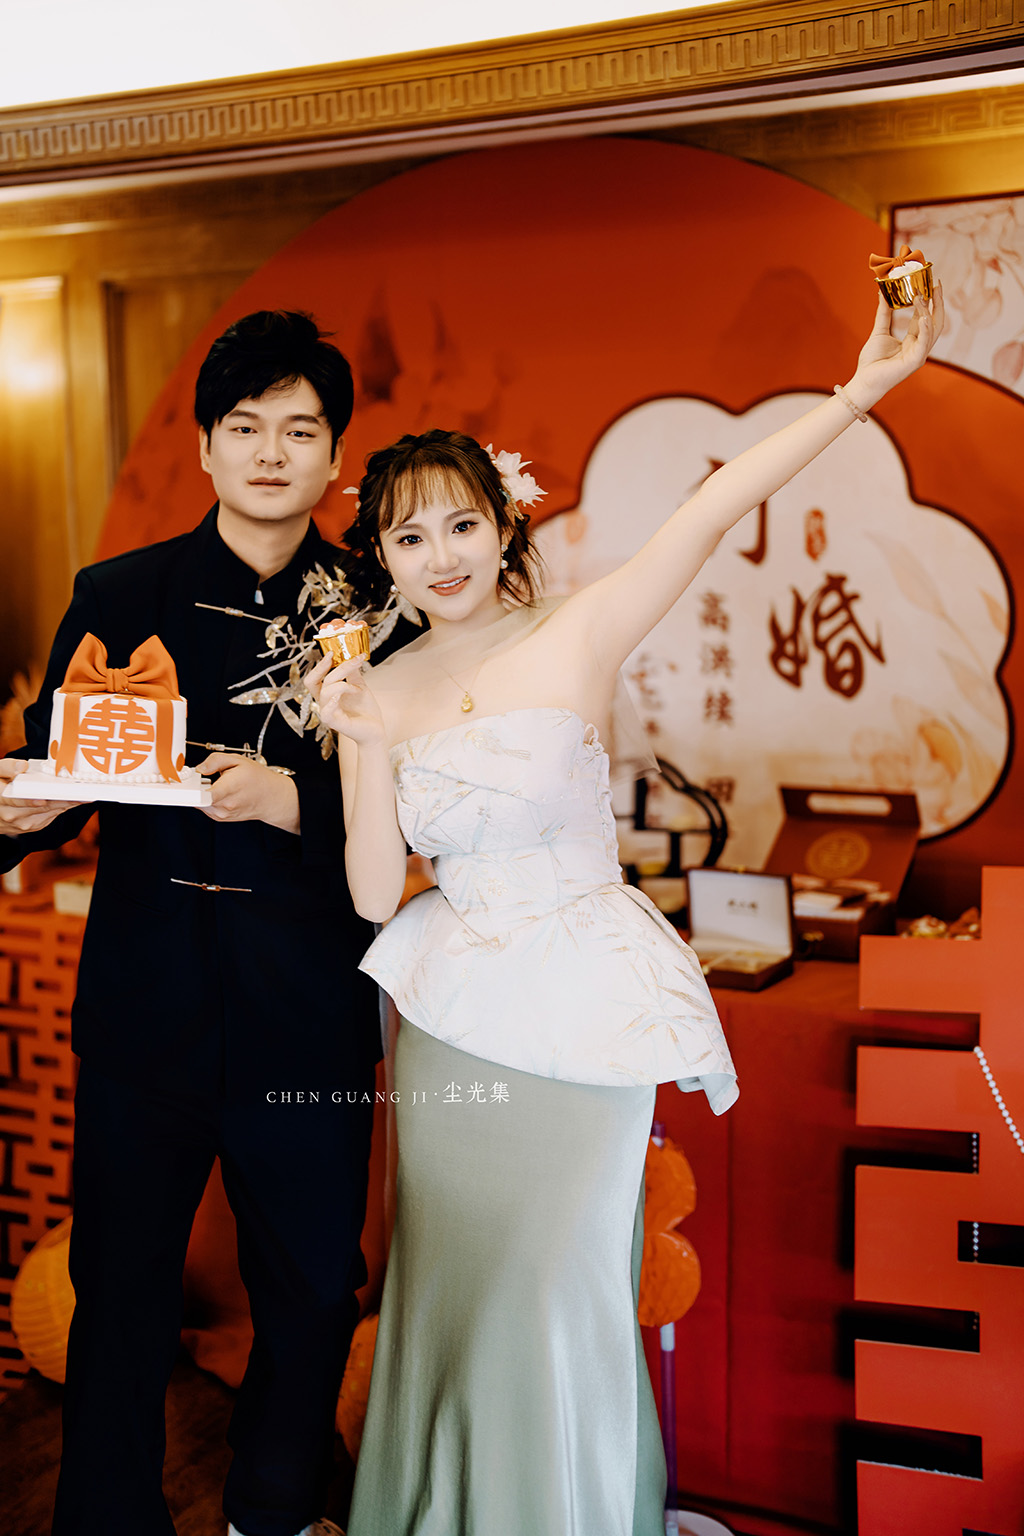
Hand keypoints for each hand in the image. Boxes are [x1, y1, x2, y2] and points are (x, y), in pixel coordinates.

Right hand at [0, 757, 87, 836]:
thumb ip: (7, 767)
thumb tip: (23, 766)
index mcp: (1, 800)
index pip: (19, 800)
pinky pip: (49, 817)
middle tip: (81, 793)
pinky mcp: (31, 828)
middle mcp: (12, 816)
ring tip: (83, 796)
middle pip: (41, 807)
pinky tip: (72, 801)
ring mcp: (22, 825)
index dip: (34, 800)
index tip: (48, 797)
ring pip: (49, 814)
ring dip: (66, 805)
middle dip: (62, 800)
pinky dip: (61, 809)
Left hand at [195, 753, 299, 832]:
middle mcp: (225, 805)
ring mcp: (222, 814)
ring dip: (202, 793)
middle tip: (204, 777)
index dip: (189, 789)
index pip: (202, 796)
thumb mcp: (238, 760)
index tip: (187, 782)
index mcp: (229, 789)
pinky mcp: (220, 818)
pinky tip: (220, 791)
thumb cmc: (258, 779)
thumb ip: (215, 760)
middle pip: (195, 797)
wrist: (272, 798)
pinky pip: (205, 807)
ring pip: (198, 803)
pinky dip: (207, 799)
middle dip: (195, 786)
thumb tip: (199, 767)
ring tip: (217, 784)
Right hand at [305, 654, 386, 747]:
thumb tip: (353, 656)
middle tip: (352, 661)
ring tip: (357, 688)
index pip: (314, 678)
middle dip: (335, 668)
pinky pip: (326, 712)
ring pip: (326, 692)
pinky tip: (343, 695)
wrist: (376, 729)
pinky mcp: (335, 724)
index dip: (319, 665)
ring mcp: (328, 714)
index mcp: (327, 695)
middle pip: (318, 681)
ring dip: (343, 684)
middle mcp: (324, 703)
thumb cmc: (365, 710)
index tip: (331, 653)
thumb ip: (353, 673)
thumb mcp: (359, 686)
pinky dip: (333, 701)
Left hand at [850, 284, 944, 405]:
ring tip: (925, 294)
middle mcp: (919, 346)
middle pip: (935, 320)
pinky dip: (926, 329)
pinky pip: (925, 342)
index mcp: (913, 339)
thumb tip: (883, 292)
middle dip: (937, 302)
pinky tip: (925, 316)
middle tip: (936, 283)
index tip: (929, 283)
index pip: (925, 316)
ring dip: (930, 310)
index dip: (928, 300)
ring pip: (932, 329)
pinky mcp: (915, 361)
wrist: (864, 381)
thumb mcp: (879, 331)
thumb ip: (884, 313)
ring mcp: (919, 354)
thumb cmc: (872, 361)